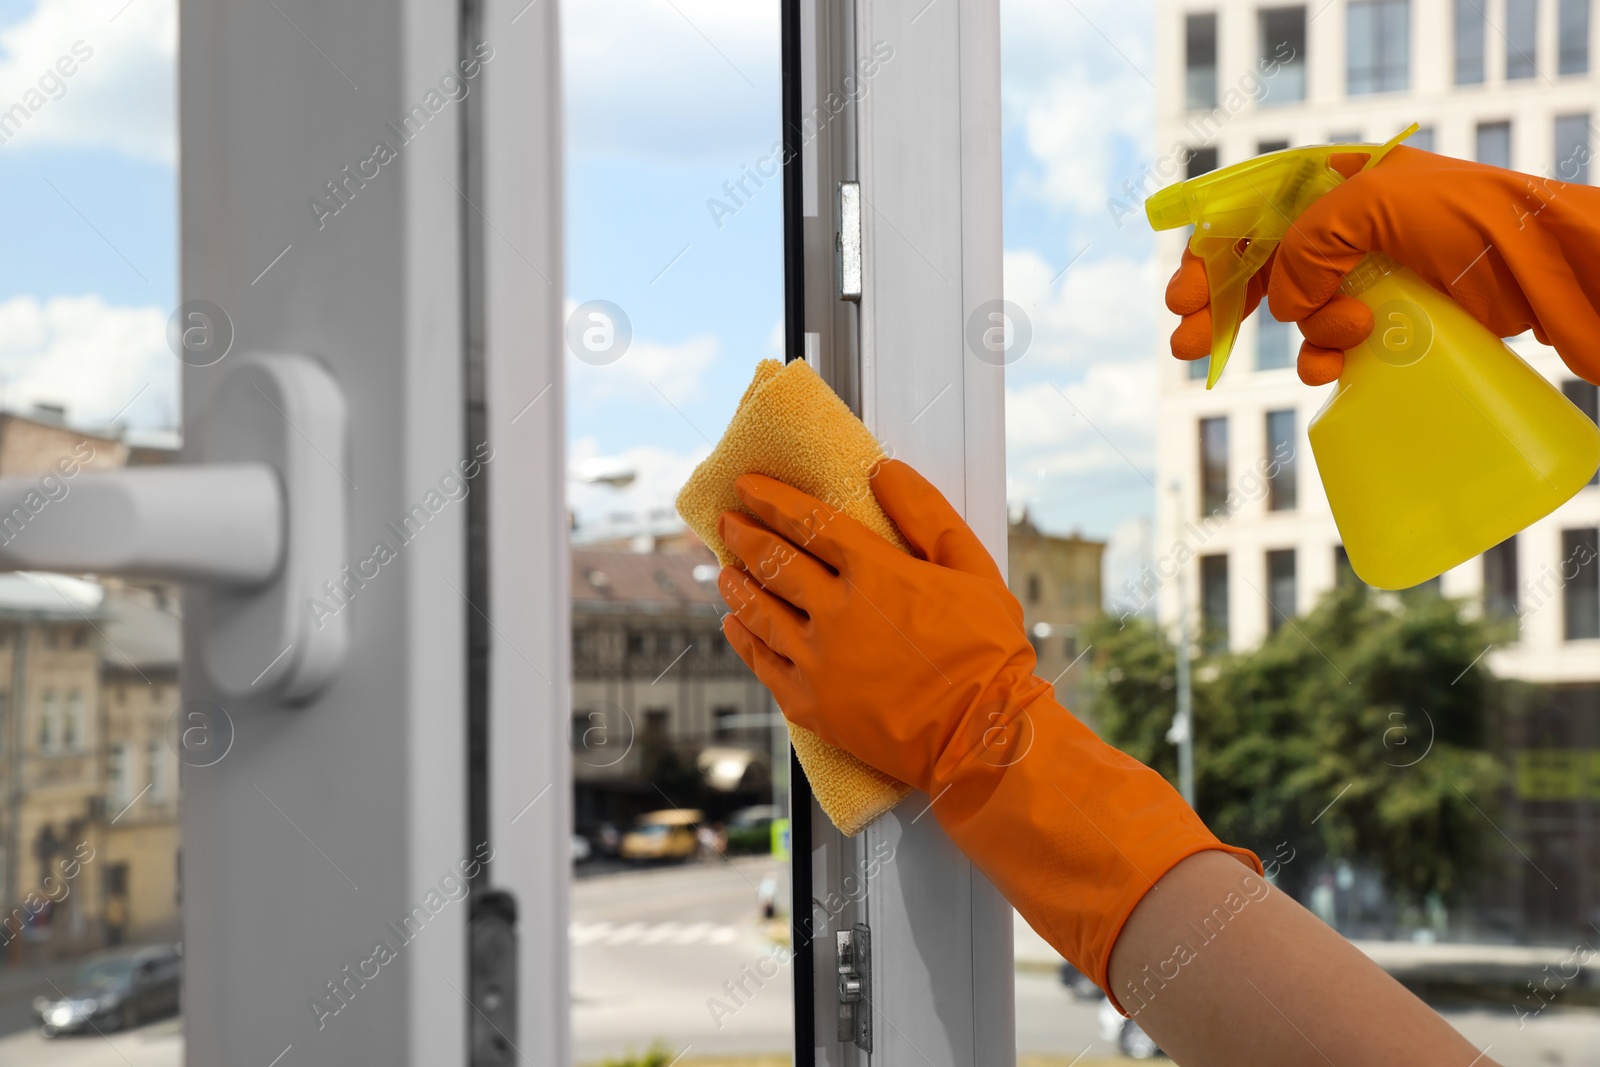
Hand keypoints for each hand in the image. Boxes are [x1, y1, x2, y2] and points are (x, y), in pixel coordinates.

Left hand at [718, 458, 1258, 1003]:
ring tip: (726, 569)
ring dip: (738, 584)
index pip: (808, 522)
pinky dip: (743, 637)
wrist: (981, 738)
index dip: (772, 500)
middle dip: (745, 536)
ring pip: (759, 610)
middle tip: (728, 523)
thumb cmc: (987, 654)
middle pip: (774, 562)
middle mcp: (837, 612)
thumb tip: (884, 470)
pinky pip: (762, 662)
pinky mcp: (810, 704)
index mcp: (876, 573)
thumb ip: (927, 515)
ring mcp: (818, 660)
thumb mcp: (973, 570)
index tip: (748, 486)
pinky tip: (734, 623)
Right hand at [1165, 145, 1599, 385]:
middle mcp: (1342, 227)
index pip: (1248, 216)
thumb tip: (1280, 302)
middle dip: (1223, 309)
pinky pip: (1330, 345)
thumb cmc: (1464, 215)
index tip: (1182, 299)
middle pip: (1259, 270)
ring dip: (1303, 332)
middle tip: (1187, 346)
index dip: (1209, 258)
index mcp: (1332, 184)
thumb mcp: (1368, 205)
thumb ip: (1303, 245)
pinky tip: (1332, 366)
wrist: (1539, 264)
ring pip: (1295, 314)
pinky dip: (1323, 358)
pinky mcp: (1388, 319)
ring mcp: (1364, 274)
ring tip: (1336, 339)